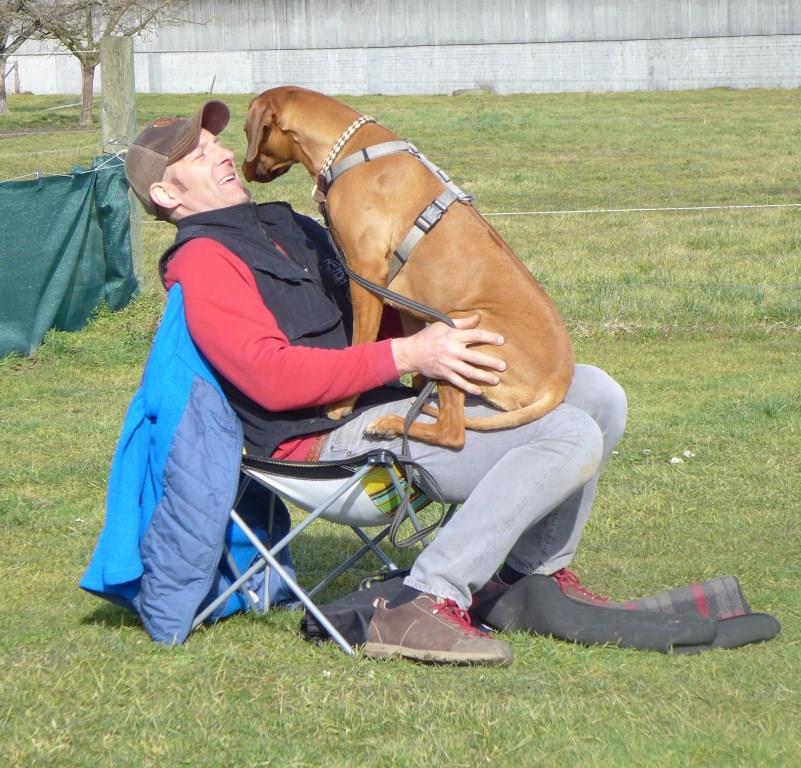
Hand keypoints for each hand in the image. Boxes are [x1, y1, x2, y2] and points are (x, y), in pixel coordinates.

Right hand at [391, 315, 505, 395]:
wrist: (411, 352)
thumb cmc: (428, 336)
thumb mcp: (443, 325)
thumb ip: (462, 323)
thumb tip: (478, 318)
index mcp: (454, 336)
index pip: (476, 336)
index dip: (490, 338)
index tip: (502, 341)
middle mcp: (453, 351)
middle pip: (476, 357)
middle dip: (491, 362)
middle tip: (503, 366)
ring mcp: (449, 364)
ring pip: (470, 372)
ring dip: (484, 377)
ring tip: (496, 380)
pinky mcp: (444, 374)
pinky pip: (459, 382)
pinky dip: (469, 388)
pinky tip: (479, 391)